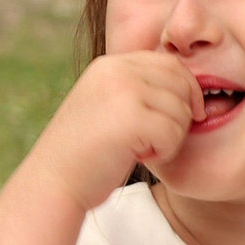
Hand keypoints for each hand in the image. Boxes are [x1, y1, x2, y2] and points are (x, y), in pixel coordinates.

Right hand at [21, 51, 203, 210]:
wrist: (54, 181)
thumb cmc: (88, 152)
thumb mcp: (110, 107)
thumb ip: (140, 90)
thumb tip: (190, 88)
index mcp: (111, 65)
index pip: (170, 64)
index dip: (187, 91)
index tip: (187, 117)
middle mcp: (117, 70)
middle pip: (181, 83)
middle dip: (182, 115)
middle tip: (159, 139)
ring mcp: (123, 91)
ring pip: (181, 110)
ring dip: (172, 137)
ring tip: (143, 149)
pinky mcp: (130, 118)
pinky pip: (173, 131)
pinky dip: (164, 151)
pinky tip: (140, 156)